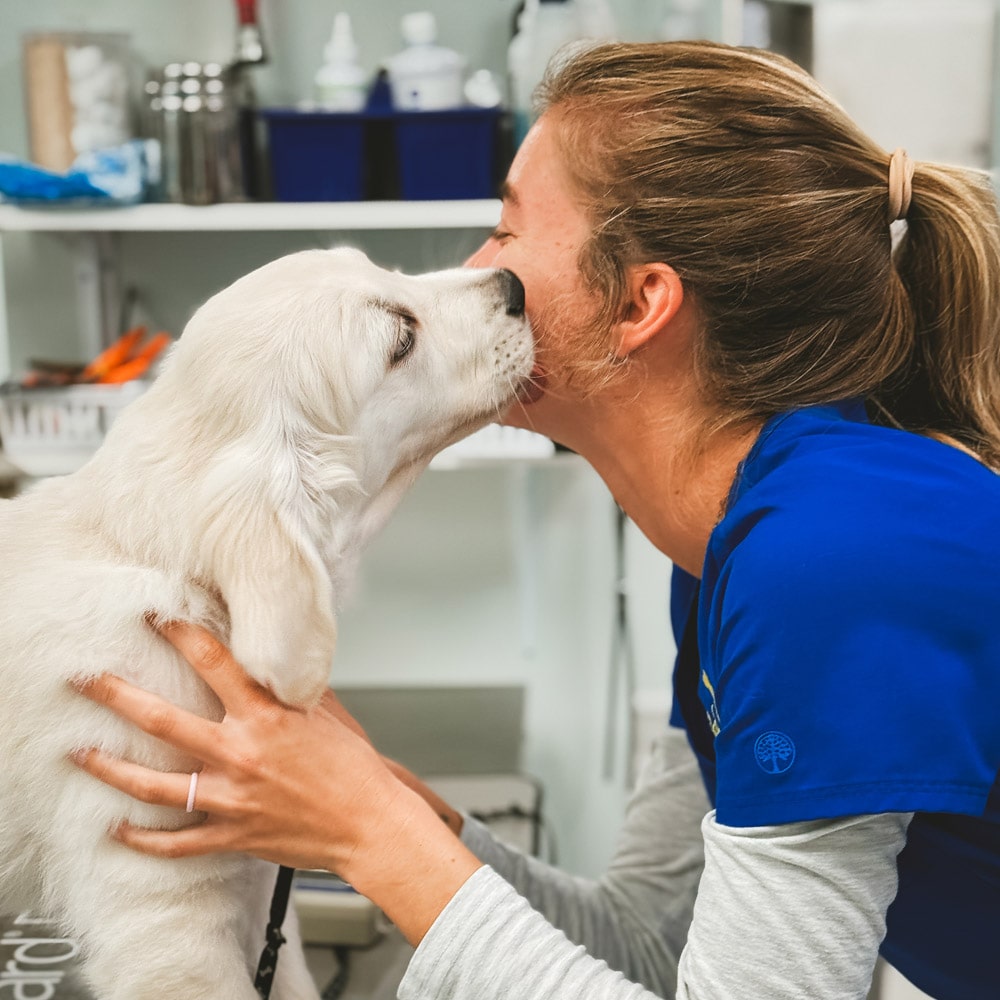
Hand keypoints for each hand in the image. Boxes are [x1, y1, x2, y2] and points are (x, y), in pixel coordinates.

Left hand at [71, 622, 481, 942]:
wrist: (369, 824)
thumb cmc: (354, 769)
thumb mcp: (329, 713)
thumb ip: (294, 688)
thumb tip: (275, 661)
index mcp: (267, 715)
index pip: (214, 662)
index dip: (180, 633)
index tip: (154, 616)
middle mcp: (241, 753)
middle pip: (163, 720)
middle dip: (117, 695)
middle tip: (84, 679)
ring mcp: (232, 797)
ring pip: (154, 785)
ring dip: (111, 769)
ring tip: (81, 754)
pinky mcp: (232, 834)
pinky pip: (176, 841)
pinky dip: (143, 839)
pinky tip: (119, 829)